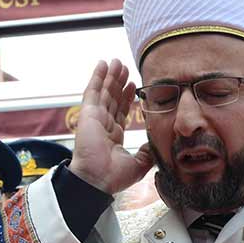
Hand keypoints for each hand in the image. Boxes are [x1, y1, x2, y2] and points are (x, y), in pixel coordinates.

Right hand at [68, 59, 153, 193]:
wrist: (97, 180)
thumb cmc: (113, 177)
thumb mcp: (139, 164)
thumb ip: (148, 152)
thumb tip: (156, 144)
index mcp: (113, 135)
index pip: (121, 111)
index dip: (127, 97)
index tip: (133, 85)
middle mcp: (103, 125)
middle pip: (112, 98)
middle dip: (119, 82)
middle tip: (126, 68)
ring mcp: (94, 118)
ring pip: (104, 92)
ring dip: (110, 76)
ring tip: (117, 62)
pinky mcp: (87, 114)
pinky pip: (92, 91)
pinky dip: (97, 77)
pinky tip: (102, 64)